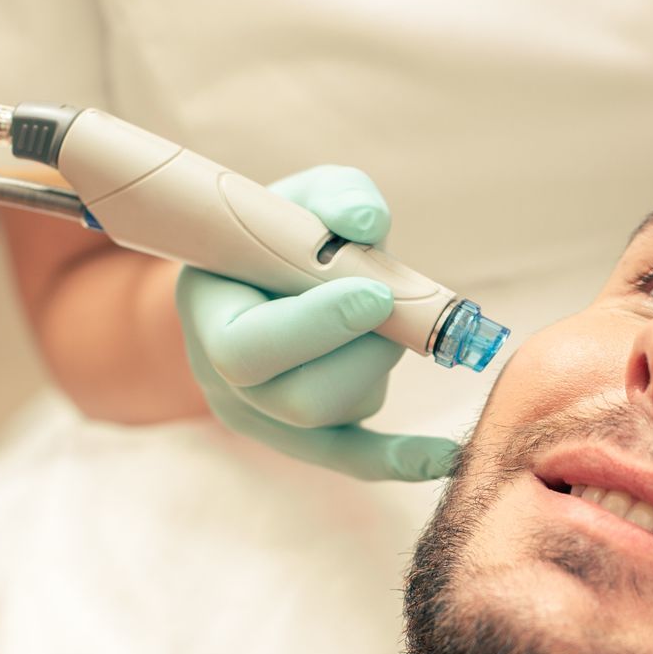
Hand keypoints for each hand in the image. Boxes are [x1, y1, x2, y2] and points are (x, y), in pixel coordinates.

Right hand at [176, 165, 459, 481]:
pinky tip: (445, 456)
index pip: (247, 350)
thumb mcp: (301, 196)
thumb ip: (335, 195)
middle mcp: (226, 384)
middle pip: (299, 399)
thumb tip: (366, 222)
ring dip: (380, 363)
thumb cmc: (283, 229)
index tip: (377, 291)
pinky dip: (401, 457)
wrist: (268, 276)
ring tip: (378, 312)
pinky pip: (355, 458)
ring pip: (339, 416)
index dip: (316, 327)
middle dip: (364, 351)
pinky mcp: (311, 439)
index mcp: (208, 319)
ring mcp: (266, 420)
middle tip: (391, 298)